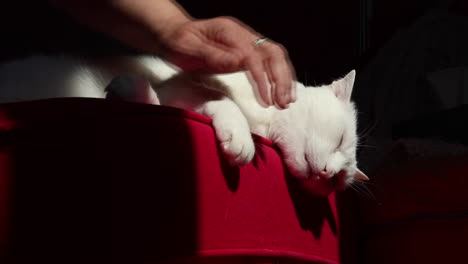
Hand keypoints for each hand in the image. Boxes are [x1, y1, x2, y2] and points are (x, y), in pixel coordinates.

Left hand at [158, 17, 296, 108]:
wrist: (175, 34)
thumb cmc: (179, 42)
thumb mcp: (189, 49)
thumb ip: (213, 55)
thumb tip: (240, 62)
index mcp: (229, 32)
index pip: (254, 55)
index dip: (262, 78)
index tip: (266, 100)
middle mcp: (243, 34)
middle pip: (273, 53)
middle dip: (281, 79)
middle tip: (283, 103)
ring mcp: (247, 41)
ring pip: (276, 56)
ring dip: (284, 79)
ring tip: (286, 102)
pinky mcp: (248, 51)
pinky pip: (270, 62)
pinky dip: (278, 77)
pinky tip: (281, 93)